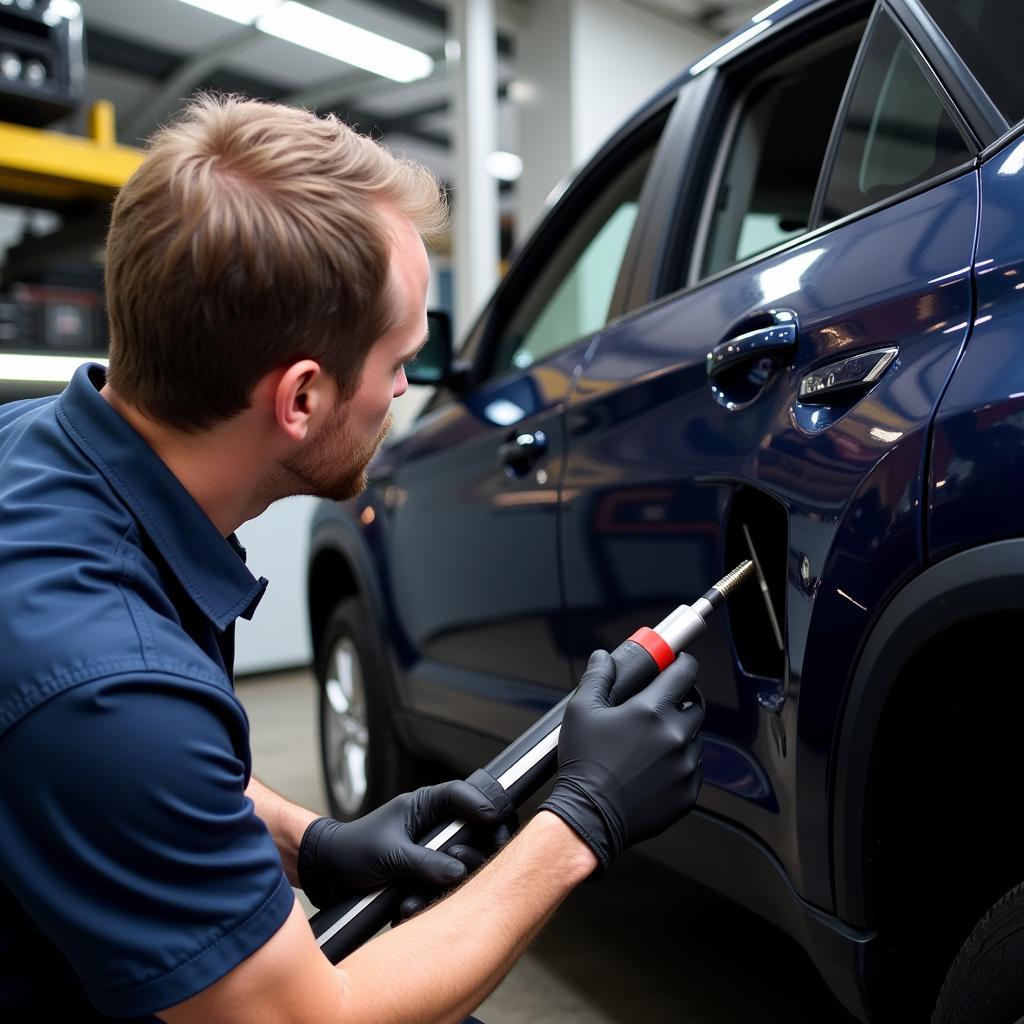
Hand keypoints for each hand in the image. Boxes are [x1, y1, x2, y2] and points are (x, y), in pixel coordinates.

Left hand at [297, 781, 508, 908]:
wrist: (326, 876)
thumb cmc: (351, 850)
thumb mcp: (388, 853)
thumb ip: (424, 862)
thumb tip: (457, 873)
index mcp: (424, 807)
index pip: (462, 795)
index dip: (482, 804)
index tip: (494, 821)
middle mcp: (432, 828)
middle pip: (473, 832)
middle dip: (472, 851)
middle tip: (462, 864)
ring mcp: (430, 853)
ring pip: (460, 865)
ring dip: (447, 883)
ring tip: (420, 893)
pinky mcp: (424, 877)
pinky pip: (440, 888)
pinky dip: (428, 900)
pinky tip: (407, 907)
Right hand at [539, 649, 703, 871]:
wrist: (589, 816)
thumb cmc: (584, 764)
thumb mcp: (581, 711)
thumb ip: (598, 677)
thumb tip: (604, 657)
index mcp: (652, 710)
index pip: (684, 673)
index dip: (683, 663)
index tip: (680, 663)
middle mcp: (676, 735)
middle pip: (694, 706)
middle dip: (681, 701)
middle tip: (662, 706)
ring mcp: (685, 766)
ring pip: (694, 739)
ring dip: (680, 735)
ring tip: (651, 744)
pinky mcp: (688, 792)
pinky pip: (694, 769)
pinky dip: (680, 764)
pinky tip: (655, 769)